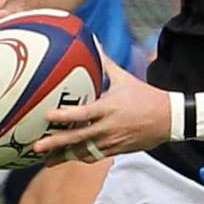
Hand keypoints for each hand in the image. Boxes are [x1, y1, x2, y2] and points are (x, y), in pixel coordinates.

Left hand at [35, 60, 168, 161]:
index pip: (83, 113)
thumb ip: (105, 63)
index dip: (65, 116)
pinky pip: (94, 156)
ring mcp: (111, 141)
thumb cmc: (145, 96)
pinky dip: (79, 157)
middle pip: (78, 138)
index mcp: (109, 108)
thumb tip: (93, 43)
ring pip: (84, 152)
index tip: (47, 116)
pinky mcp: (116, 151)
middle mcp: (108, 127)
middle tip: (35, 146)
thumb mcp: (124, 78)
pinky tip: (66, 158)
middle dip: (56, 144)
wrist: (168, 119)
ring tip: (45, 160)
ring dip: (64, 156)